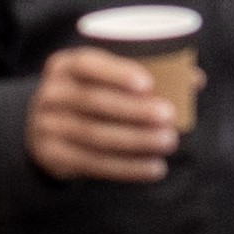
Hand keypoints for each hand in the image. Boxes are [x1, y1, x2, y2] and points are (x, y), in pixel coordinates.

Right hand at [27, 46, 183, 184]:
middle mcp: (51, 94)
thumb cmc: (87, 93)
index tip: (148, 83)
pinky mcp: (53, 156)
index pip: (88, 65)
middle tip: (169, 116)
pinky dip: (127, 168)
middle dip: (134, 111)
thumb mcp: (102, 77)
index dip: (117, 73)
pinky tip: (154, 168)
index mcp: (64, 66)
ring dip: (136, 141)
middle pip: (94, 102)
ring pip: (96, 136)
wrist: (39, 126)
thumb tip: (194, 79)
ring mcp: (47, 127)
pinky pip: (94, 164)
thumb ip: (143, 73)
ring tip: (168, 141)